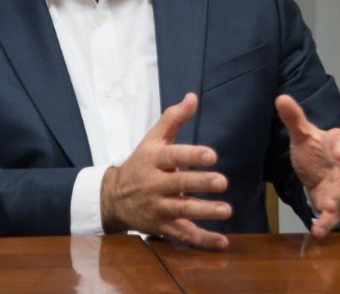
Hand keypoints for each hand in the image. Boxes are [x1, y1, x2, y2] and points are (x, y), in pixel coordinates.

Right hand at [100, 93, 231, 249]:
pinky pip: (183, 235)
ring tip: (226, 210)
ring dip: (204, 211)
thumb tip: (193, 97)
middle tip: (222, 181)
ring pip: (181, 210)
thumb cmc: (140, 163)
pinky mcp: (162, 227)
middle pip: (178, 183)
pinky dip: (203, 241)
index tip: (212, 155)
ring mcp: (158, 207)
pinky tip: (222, 242)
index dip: (192, 155)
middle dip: (200, 183)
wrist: (113, 197)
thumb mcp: (152, 139)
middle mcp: (154, 184)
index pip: (172, 156)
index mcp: (153, 160)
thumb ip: (173, 118)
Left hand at [275, 94, 339, 238]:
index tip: (334, 153)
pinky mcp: (337, 205)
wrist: (324, 171)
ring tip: (328, 210)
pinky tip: (317, 231)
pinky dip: (327, 223)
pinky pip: (334, 215)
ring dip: (337, 203)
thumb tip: (281, 97)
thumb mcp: (304, 134)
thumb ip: (294, 118)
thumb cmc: (317, 150)